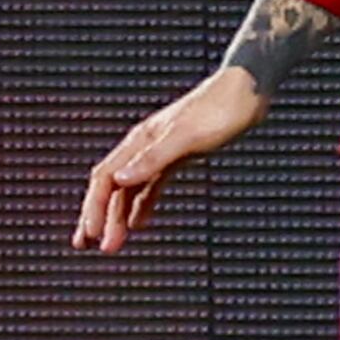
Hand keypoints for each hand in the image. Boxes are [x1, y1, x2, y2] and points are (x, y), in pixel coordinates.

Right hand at [75, 67, 264, 251]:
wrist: (247, 92)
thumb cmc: (220, 110)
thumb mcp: (186, 138)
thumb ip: (153, 158)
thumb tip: (120, 178)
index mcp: (142, 139)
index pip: (106, 178)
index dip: (95, 207)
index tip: (92, 234)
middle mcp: (145, 146)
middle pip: (112, 185)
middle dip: (101, 216)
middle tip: (97, 247)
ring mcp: (160, 152)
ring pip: (129, 188)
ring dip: (118, 215)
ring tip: (112, 242)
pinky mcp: (177, 157)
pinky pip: (150, 186)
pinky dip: (141, 205)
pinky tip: (139, 222)